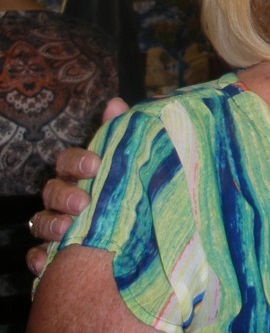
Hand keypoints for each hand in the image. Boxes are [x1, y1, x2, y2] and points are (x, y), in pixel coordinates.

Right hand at [25, 97, 125, 275]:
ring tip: (67, 230)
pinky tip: (46, 260)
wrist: (138, 234)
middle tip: (83, 202)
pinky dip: (38, 257)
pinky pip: (37, 254)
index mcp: (80, 174)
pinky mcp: (52, 252)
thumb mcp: (127, 162)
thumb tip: (115, 103)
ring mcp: (56, 223)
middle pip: (52, 191)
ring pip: (41, 221)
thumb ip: (120, 133)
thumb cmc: (126, 190)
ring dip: (50, 225)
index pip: (68, 161)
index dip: (77, 161)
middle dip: (64, 195)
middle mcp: (64, 197)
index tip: (95, 164)